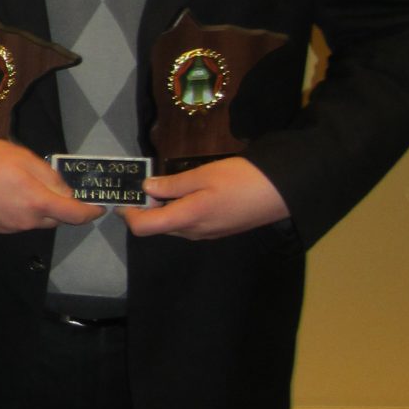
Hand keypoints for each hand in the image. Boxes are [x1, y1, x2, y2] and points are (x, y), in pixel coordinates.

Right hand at [0, 137, 105, 234]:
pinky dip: (21, 212)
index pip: (74, 215)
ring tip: (23, 186)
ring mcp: (9, 228)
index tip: (98, 207)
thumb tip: (67, 191)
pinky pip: (18, 222)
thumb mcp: (23, 157)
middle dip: (61, 207)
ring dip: (39, 209)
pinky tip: (7, 195)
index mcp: (36, 202)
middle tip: (54, 187)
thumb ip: (50, 176)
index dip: (90, 212)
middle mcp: (25, 221)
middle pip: (55, 219)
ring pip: (36, 221)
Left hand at [121, 156, 289, 240]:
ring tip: (163, 185)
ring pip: (174, 226)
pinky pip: (189, 224)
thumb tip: (147, 188)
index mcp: (187, 219)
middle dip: (145, 210)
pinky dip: (179, 210)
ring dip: (163, 210)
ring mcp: (207, 234)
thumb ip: (173, 184)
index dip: (129, 214)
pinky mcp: (218, 230)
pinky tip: (186, 192)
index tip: (125, 196)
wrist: (283, 192)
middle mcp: (194, 233)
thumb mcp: (204, 174)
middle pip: (158, 228)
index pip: (144, 228)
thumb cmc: (241, 180)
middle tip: (142, 185)